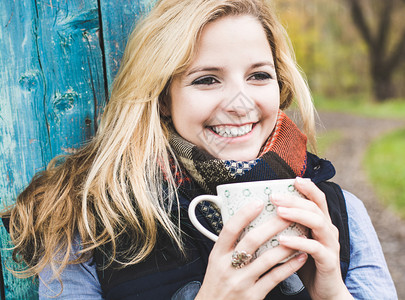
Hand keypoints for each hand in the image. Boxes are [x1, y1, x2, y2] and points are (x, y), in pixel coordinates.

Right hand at [195, 200, 307, 299]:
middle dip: (272, 225)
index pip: (229, 229)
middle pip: (252, 241)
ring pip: (267, 259)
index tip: (259, 202)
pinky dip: (290, 266)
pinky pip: (275, 278)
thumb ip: (229, 245)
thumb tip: (246, 220)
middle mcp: (228, 267)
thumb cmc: (217, 284)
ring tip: (300, 233)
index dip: (244, 214)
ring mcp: (241, 282)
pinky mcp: (253, 296)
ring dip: (286, 244)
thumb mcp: (216, 262)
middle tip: (288, 213)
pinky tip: (300, 256)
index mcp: (217, 255)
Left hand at [272, 177, 353, 299]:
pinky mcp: (328, 261)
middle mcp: (328, 230)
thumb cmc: (307, 263)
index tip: (293, 179)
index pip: (317, 199)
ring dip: (297, 215)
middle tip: (274, 196)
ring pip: (318, 223)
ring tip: (279, 211)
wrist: (326, 292)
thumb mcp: (298, 240)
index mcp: (321, 223)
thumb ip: (289, 226)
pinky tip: (282, 239)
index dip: (308, 187)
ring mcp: (331, 245)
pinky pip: (314, 248)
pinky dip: (298, 242)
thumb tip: (262, 211)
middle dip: (295, 199)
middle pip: (315, 207)